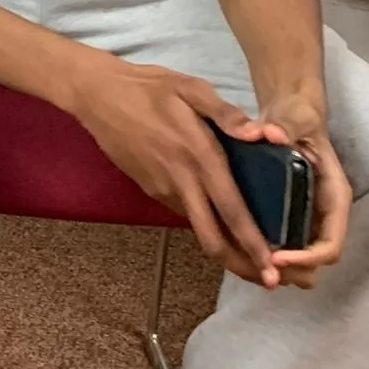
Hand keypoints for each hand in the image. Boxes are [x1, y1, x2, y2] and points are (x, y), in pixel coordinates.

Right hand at [71, 57, 283, 287]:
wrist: (96, 95)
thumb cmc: (147, 87)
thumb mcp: (191, 88)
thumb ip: (226, 113)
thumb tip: (260, 135)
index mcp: (199, 157)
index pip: (232, 211)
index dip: (254, 244)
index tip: (273, 269)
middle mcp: (181, 182)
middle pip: (213, 239)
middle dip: (242, 265)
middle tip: (269, 282)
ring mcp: (162, 189)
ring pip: (198, 228)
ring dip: (225, 246)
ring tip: (251, 254)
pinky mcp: (149, 188)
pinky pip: (183, 210)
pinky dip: (205, 222)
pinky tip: (219, 218)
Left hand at [253, 94, 349, 288]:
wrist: (291, 114)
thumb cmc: (298, 117)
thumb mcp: (294, 117)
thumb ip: (284, 125)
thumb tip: (271, 133)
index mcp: (334, 199)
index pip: (331, 245)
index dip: (307, 259)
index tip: (276, 258)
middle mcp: (324, 215)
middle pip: (316, 264)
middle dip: (290, 272)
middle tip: (255, 266)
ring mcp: (307, 219)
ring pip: (300, 264)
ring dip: (276, 269)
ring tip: (244, 262)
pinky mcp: (288, 218)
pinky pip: (283, 248)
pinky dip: (264, 256)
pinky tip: (237, 249)